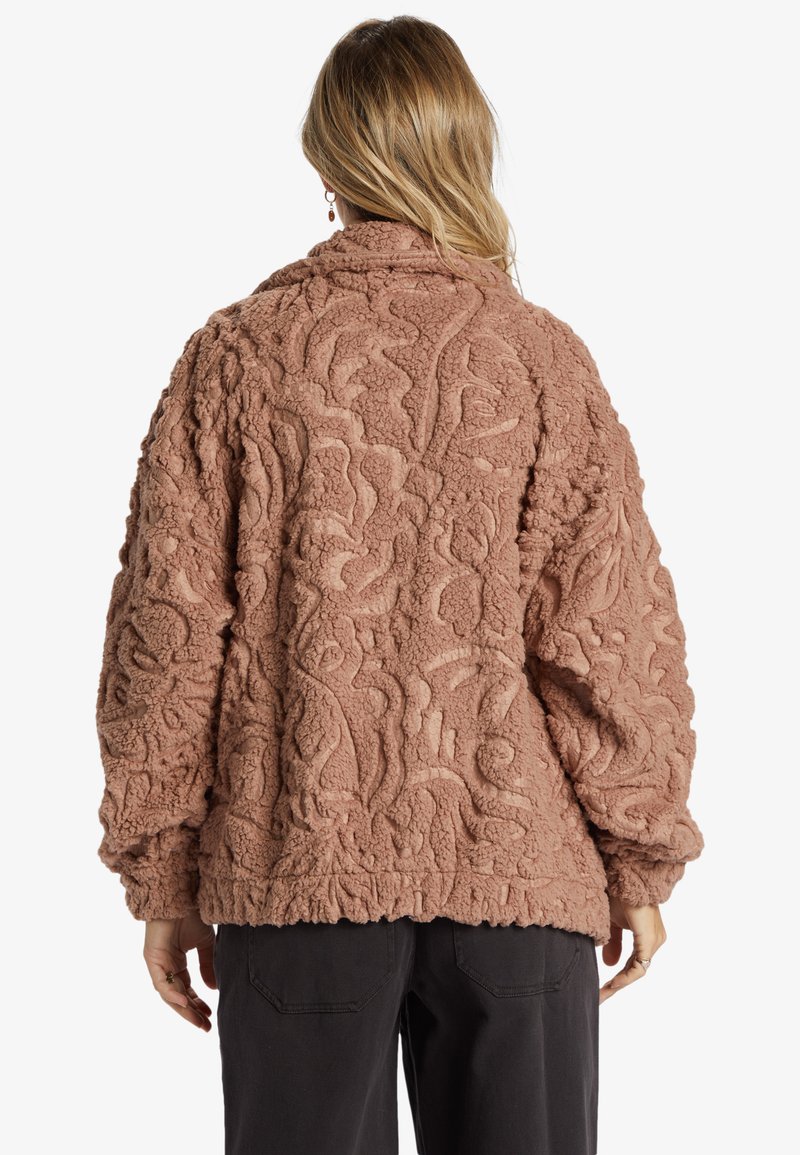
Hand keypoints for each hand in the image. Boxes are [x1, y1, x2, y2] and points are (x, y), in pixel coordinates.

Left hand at [143, 910, 216, 1029]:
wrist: (183, 894)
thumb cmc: (192, 914)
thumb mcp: (205, 944)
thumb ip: (208, 966)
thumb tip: (213, 989)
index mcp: (176, 963)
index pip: (186, 990)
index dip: (197, 1005)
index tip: (210, 1017)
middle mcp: (165, 966)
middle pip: (177, 996)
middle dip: (191, 1013)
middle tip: (205, 1027)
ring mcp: (157, 963)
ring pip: (168, 993)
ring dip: (183, 1008)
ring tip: (198, 1020)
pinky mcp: (152, 959)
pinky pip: (161, 982)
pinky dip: (172, 994)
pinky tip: (185, 1003)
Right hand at [599, 895, 666, 1003]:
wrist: (625, 874)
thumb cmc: (618, 893)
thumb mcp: (611, 922)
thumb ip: (613, 943)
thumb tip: (609, 965)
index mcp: (646, 936)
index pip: (632, 964)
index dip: (617, 978)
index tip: (600, 989)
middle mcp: (654, 940)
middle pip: (634, 970)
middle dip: (616, 985)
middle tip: (599, 997)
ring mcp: (654, 940)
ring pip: (636, 970)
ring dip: (618, 983)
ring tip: (602, 993)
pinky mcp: (650, 939)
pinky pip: (639, 966)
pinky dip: (625, 976)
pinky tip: (612, 984)